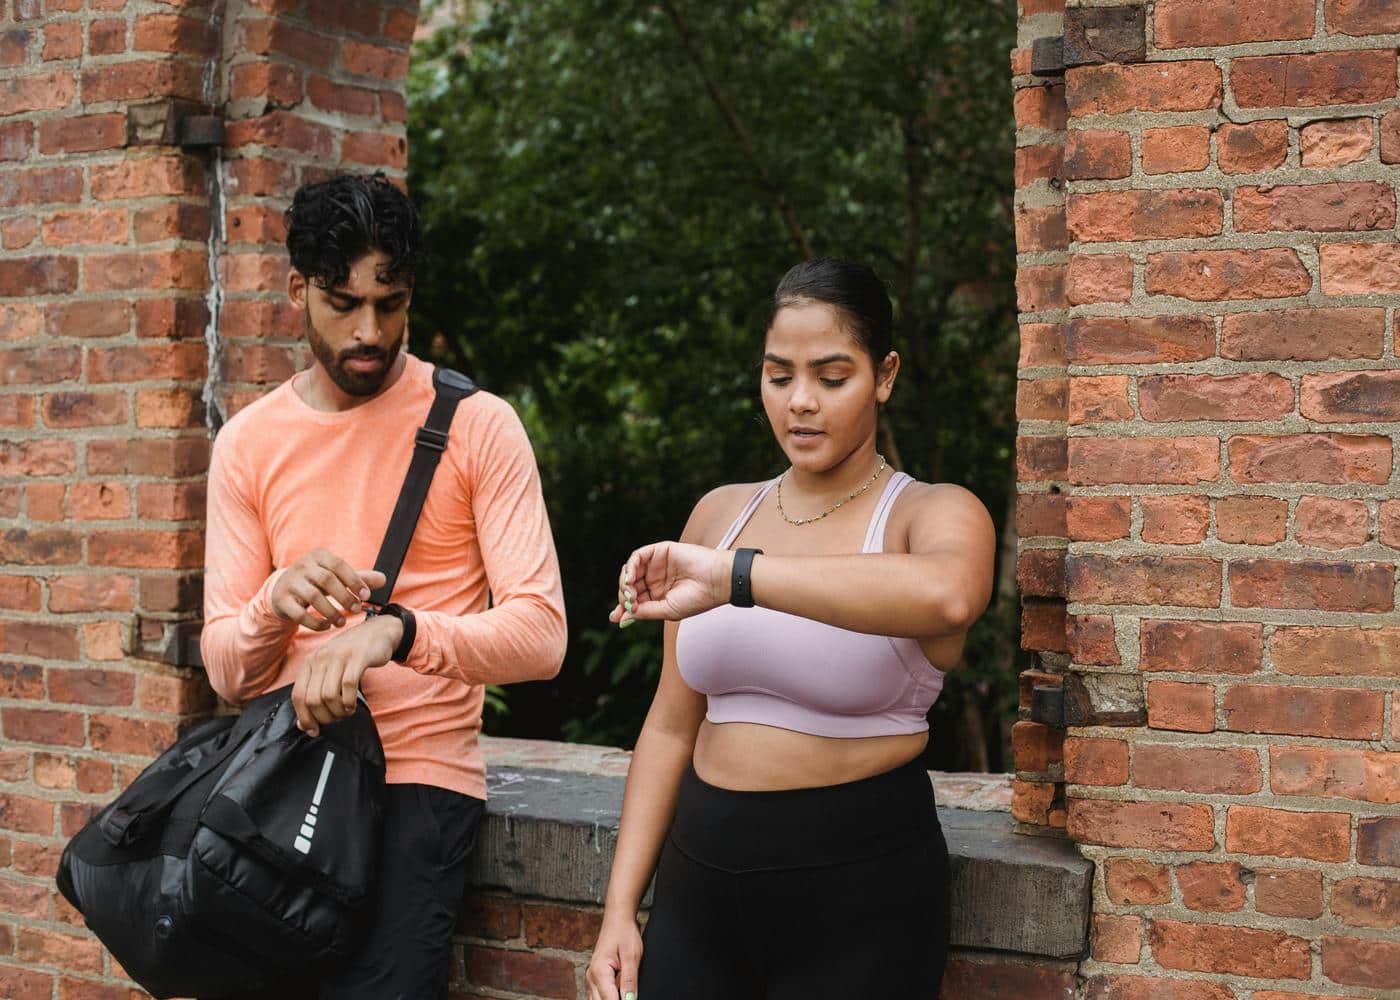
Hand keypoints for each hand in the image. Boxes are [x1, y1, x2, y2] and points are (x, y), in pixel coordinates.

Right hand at [270, 549, 385, 630]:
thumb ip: (358, 578)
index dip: (355, 580)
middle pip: (327, 580)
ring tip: (341, 622)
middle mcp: (302, 566)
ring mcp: (290, 582)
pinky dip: (315, 623)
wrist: (282, 591)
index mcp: (318, 556)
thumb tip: (384, 579)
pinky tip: (326, 626)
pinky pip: (299, 613)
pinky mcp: (281, 600)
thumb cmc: (316, 582)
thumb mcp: (336, 577)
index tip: (366, 596)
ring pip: (313, 597)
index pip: (339, 565)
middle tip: (357, 610)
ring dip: (331, 612)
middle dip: (345, 597)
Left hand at [292, 614, 401, 736]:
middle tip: (335, 719)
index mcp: (310, 661)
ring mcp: (339, 656)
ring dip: (337, 711)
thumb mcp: (329, 669)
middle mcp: (321, 657)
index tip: (313, 730)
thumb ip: (315, 692)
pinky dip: (349, 702)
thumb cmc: (352, 655)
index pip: (298, 695)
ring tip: (345, 712)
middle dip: (324, 717)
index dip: (304, 717)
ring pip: (329, 695)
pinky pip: (348, 686)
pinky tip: (352, 705)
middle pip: (313, 699)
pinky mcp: (358, 657)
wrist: (378, 631)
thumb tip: (303, 725)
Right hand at [585, 912, 642, 999]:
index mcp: (599, 972)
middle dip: (617, 999)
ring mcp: (590, 978)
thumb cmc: (624, 933)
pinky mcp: (594, 978)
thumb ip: (629, 981)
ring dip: (612, 997)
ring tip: (625, 985)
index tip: (632, 998)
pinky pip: (598, 995)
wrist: (618, 919)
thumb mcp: (632, 957)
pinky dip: (608, 995)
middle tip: (630, 992)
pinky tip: (619, 989)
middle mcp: (591, 977)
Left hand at [609, 541, 731, 625]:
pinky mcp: (660, 551)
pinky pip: (637, 557)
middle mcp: (655, 580)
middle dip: (624, 595)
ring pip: (630, 571)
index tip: (615, 617)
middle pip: (629, 586)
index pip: (634, 601)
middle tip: (628, 602)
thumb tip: (620, 619)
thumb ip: (644, 612)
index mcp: (658, 596)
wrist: (716, 581)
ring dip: (625, 581)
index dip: (623, 608)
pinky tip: (630, 577)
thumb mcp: (666, 610)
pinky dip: (630, 566)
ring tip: (630, 591)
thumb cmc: (697, 598)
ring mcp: (656, 566)